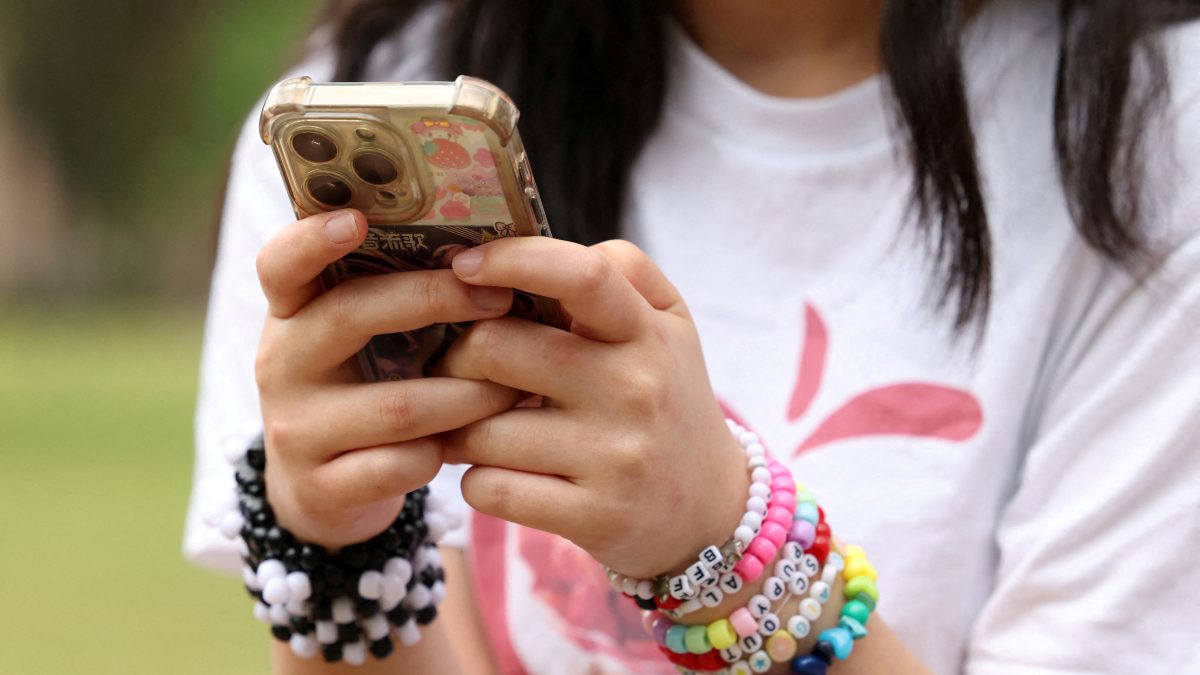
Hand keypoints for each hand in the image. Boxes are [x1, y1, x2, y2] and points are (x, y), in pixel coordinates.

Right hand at [253, 209, 523, 546]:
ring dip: (467, 393)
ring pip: (396, 406)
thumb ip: (397, 294)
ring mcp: (295, 429)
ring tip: (515, 385)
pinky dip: (447, 450)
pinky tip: (476, 442)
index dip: (312, 239)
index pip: (281, 265)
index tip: (357, 219)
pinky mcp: (321, 488)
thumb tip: (492, 248)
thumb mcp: (363, 340)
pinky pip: (401, 465)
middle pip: (350, 314)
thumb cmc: (364, 390)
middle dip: (434, 299)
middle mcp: (281, 364)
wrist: (322, 492)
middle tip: (500, 297)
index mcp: (291, 314)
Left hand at [439, 237, 748, 577]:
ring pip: (481, 429)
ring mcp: (616, 457)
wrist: (710, 510)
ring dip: (461, 428)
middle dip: (458, 358)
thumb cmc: (666, 399)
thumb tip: (544, 251)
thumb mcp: (668, 326)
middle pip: (496, 349)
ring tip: (478, 428)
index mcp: (647, 333)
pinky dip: (477, 480)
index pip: (581, 275)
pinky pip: (489, 488)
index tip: (464, 266)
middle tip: (460, 369)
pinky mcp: (594, 517)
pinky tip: (499, 473)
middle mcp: (635, 390)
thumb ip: (622, 270)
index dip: (511, 260)